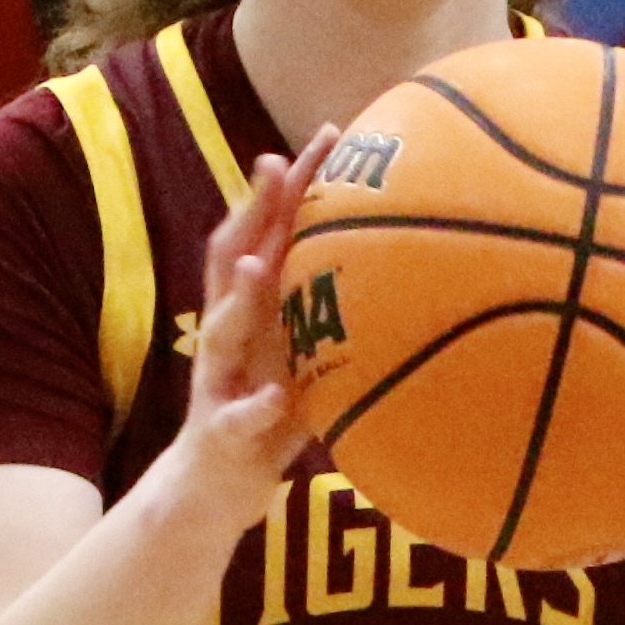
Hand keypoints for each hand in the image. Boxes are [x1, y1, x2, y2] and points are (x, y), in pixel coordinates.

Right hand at [164, 148, 316, 525]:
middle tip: (277, 162)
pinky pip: (236, 418)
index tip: (331, 133)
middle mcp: (227, 333)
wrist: (213, 490)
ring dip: (237, 295)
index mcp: (253, 310)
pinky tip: (275, 398)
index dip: (293, 184)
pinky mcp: (219, 431)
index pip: (269, 232)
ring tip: (254, 262)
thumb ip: (334, 317)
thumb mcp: (305, 358)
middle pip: (232, 256)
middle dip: (254, 209)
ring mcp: (217, 380)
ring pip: (220, 330)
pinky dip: (254, 407)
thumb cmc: (269, 418)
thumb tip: (412, 276)